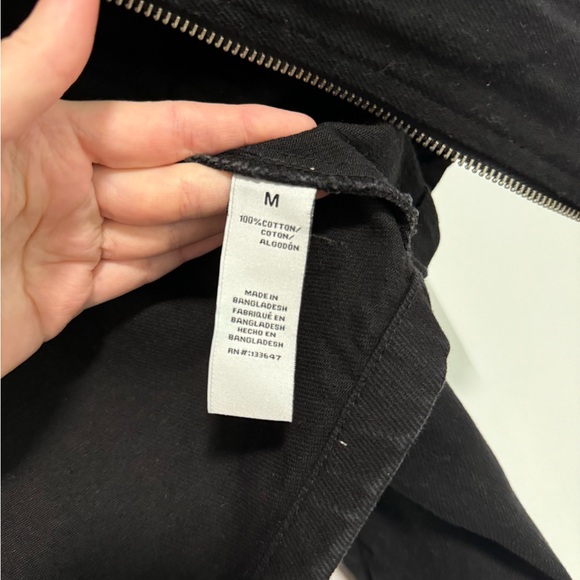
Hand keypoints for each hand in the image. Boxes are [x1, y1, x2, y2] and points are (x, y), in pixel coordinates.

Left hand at [1, 0, 315, 375]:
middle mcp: (73, 185)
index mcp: (55, 136)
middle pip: (177, 181)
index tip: (286, 123)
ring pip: (169, 227)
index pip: (165, 126)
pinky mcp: (75, 293)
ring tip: (284, 213)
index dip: (229, 124)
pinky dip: (187, 260)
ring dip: (226, 220)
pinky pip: (144, 269)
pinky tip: (228, 247)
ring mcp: (77, 242)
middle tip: (305, 178)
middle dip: (242, 178)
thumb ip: (34, 68)